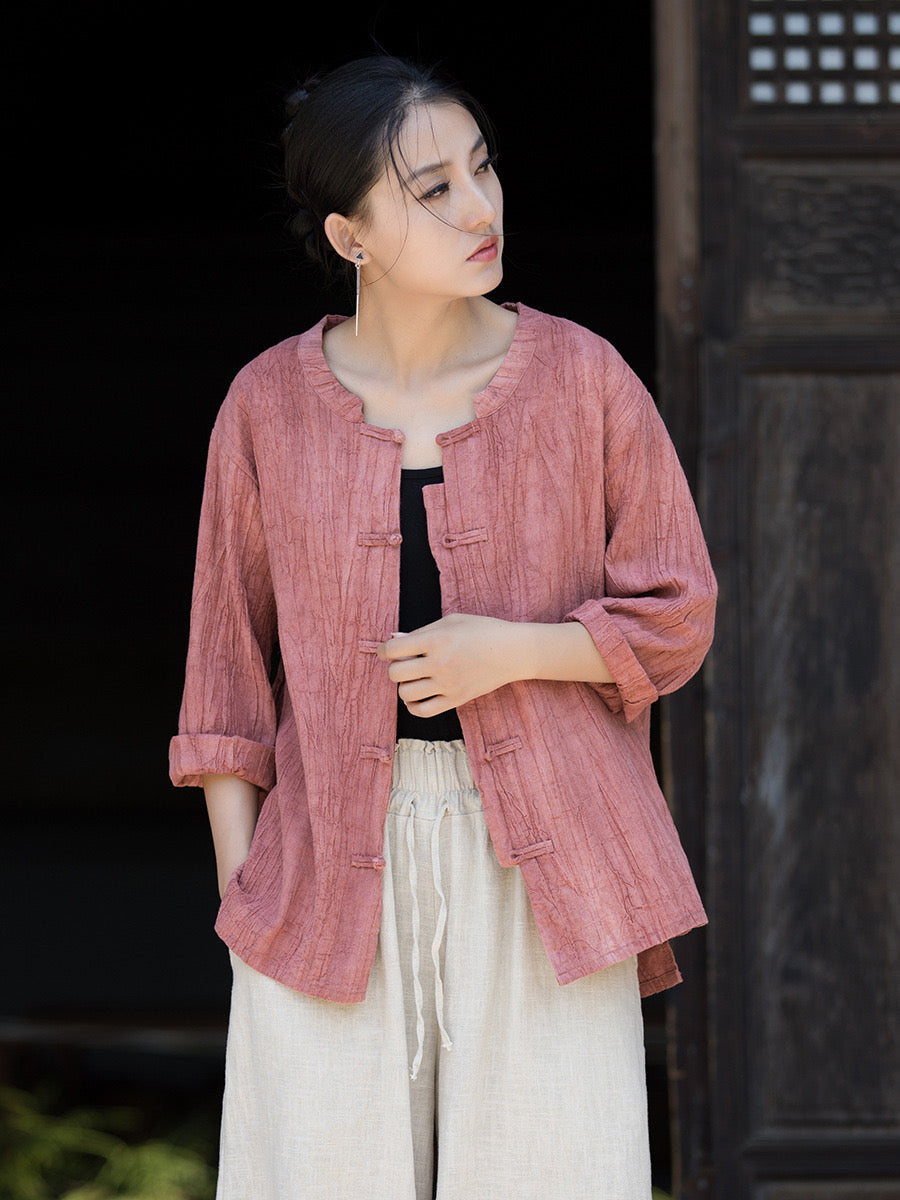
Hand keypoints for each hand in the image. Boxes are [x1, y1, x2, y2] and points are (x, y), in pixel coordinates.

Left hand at [376, 614, 526, 716]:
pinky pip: (423, 711)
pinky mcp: (456, 700)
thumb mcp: (451, 621)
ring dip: (404, 686)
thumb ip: (421, 631)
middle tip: (404, 664)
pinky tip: (418, 695)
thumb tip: (394, 639)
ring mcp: (448, 684)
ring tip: (414, 679)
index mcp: (437, 639)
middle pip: (396, 674)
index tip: (387, 651)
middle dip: (394, 668)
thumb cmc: (483, 630)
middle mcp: (440, 663)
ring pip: (406, 693)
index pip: (394, 650)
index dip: (384, 651)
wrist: (513, 651)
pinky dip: (413, 705)